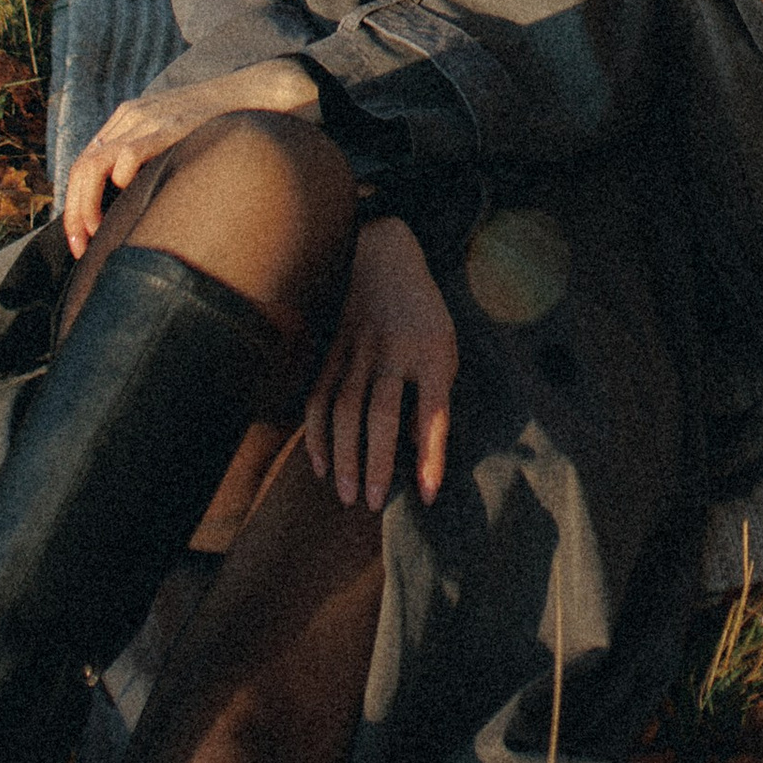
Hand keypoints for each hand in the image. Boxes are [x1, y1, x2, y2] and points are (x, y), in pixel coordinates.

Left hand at [60, 60, 318, 259]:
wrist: (254, 91)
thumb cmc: (219, 124)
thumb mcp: (174, 135)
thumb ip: (153, 157)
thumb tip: (135, 208)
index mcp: (128, 120)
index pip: (83, 164)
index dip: (75, 204)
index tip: (81, 240)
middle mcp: (130, 118)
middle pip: (82, 167)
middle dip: (74, 212)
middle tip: (80, 247)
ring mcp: (148, 121)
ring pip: (94, 165)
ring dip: (86, 206)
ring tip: (95, 235)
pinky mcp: (169, 127)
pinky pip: (129, 155)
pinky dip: (121, 179)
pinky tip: (131, 198)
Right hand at [304, 216, 457, 509]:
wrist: (385, 257)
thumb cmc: (424, 315)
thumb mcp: (445, 349)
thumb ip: (433, 399)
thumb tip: (416, 452)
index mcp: (433, 353)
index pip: (434, 412)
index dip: (431, 455)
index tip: (428, 495)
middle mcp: (395, 352)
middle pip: (381, 413)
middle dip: (377, 461)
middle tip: (373, 504)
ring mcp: (359, 349)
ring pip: (345, 408)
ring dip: (344, 455)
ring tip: (346, 494)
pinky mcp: (333, 349)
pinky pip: (320, 394)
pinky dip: (317, 432)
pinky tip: (319, 463)